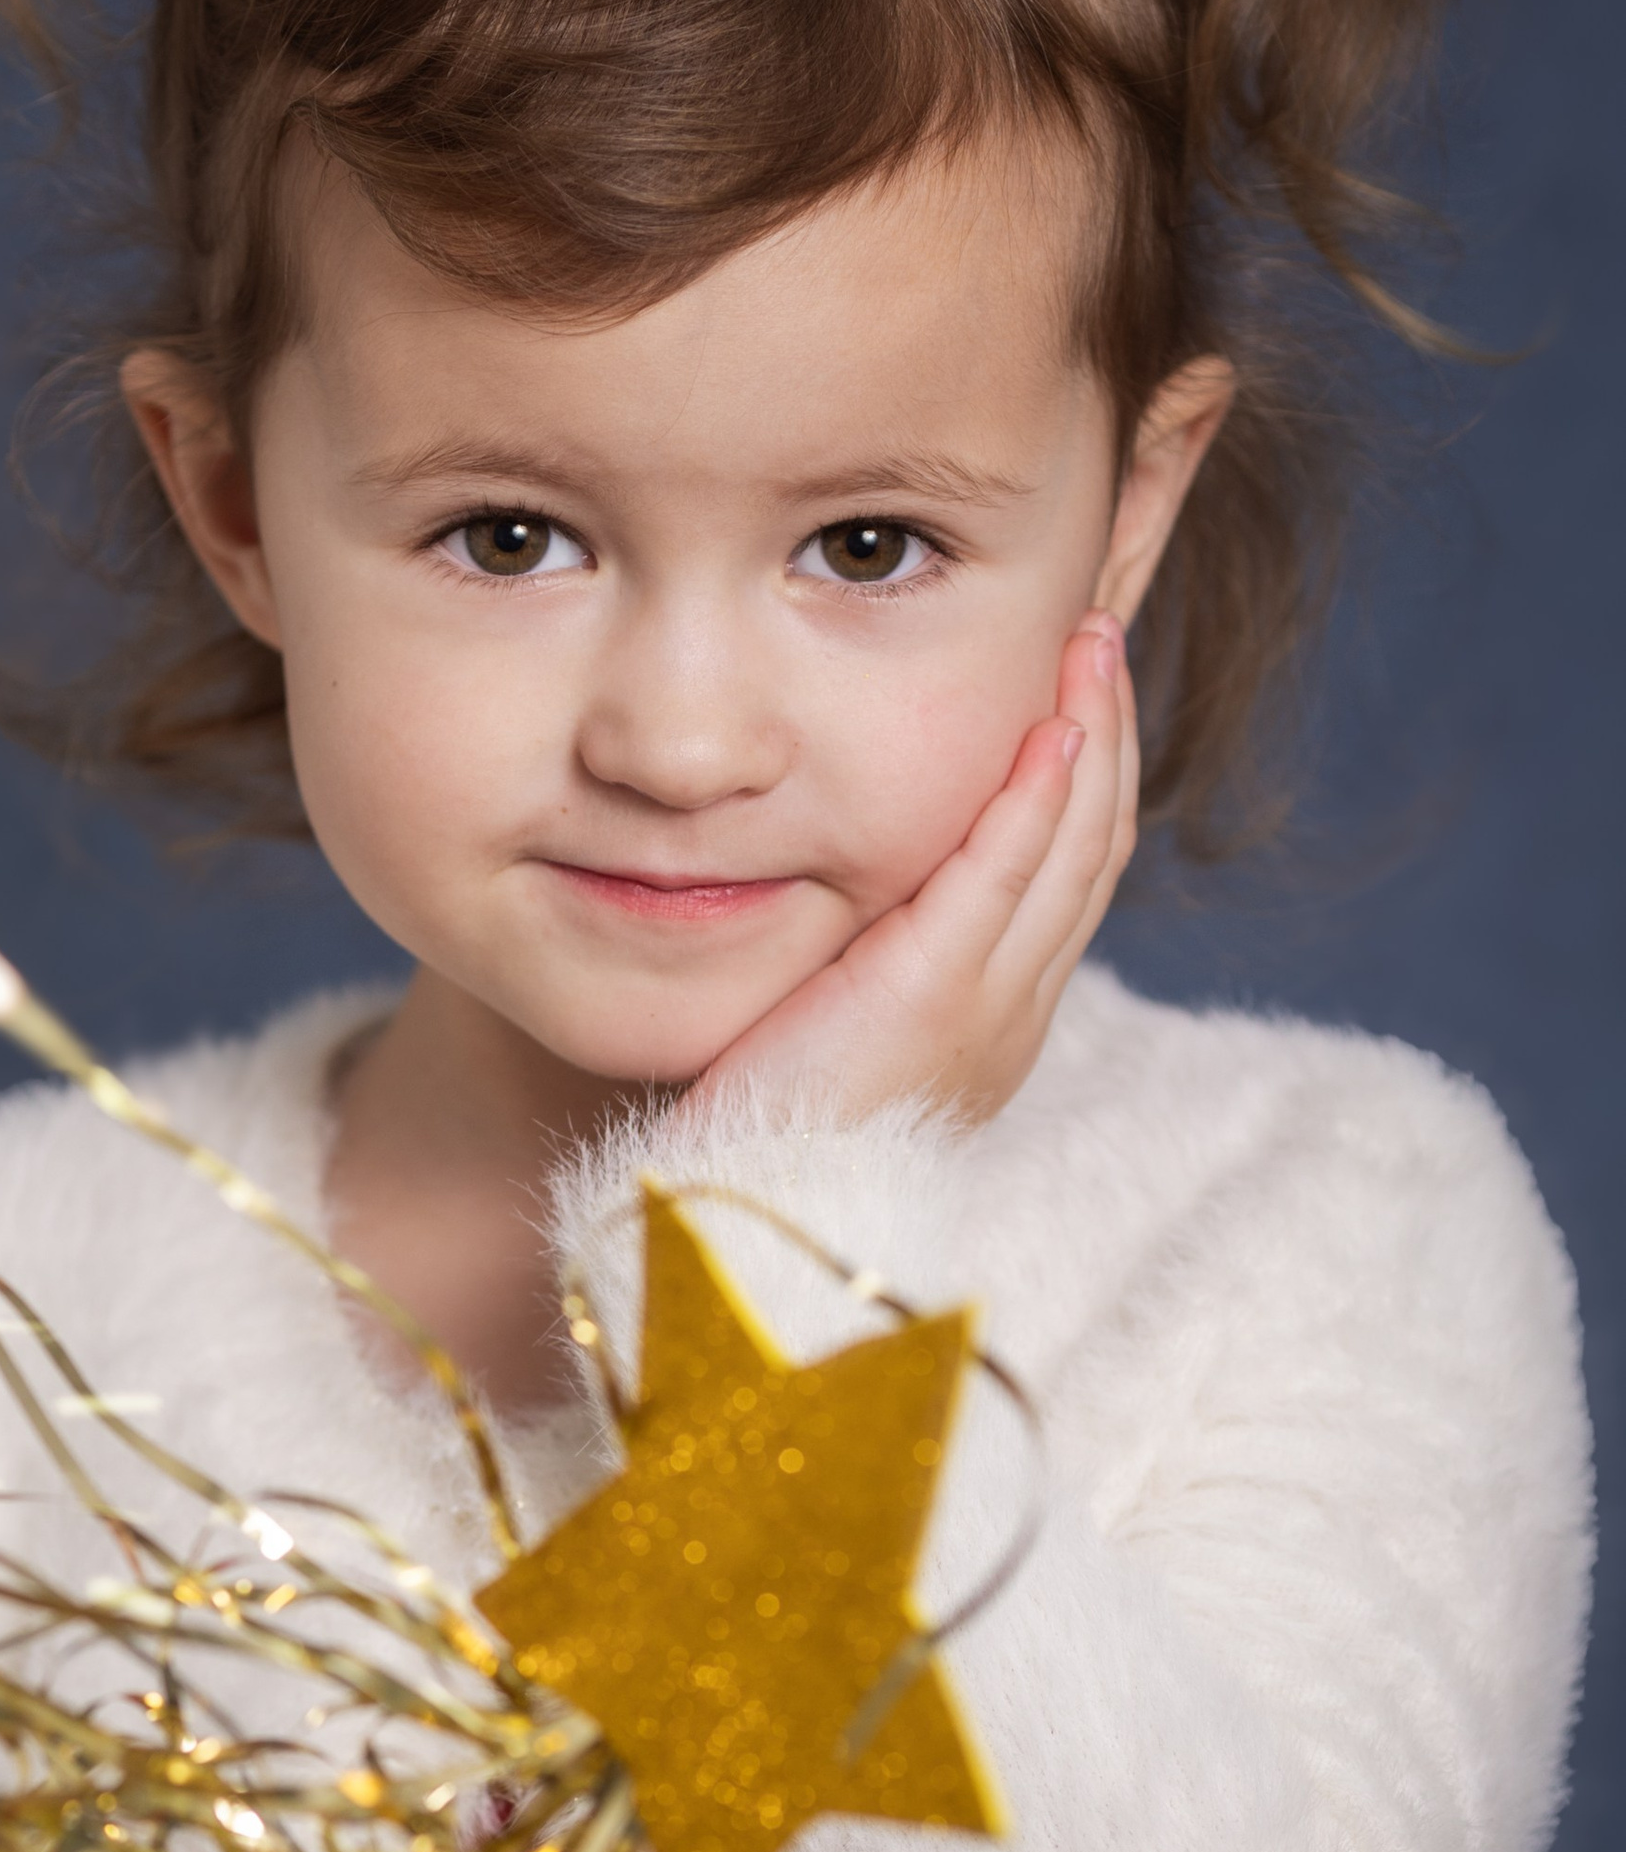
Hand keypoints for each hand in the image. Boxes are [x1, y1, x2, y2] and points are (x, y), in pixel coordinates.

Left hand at [700, 611, 1139, 1130]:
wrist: (745, 1217)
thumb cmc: (764, 1130)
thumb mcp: (831, 1022)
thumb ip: (866, 955)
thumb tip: (861, 885)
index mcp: (997, 1015)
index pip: (1069, 870)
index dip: (1087, 772)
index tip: (1079, 686)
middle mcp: (1015, 1010)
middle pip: (1094, 845)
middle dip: (1106, 730)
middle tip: (1100, 634)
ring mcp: (989, 1008)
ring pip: (1074, 849)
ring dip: (1089, 736)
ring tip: (1090, 643)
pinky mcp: (937, 1000)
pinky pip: (1009, 881)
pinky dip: (1036, 801)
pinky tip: (1049, 729)